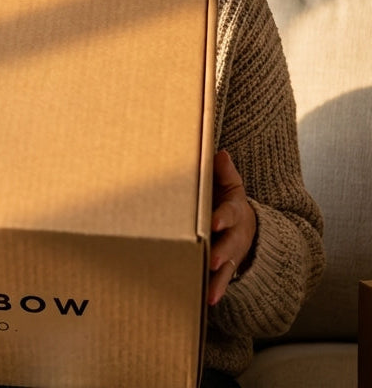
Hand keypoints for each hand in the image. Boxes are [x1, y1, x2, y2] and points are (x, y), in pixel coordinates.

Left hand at [208, 150, 255, 305]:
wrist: (248, 225)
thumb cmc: (229, 201)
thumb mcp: (230, 185)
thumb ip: (224, 172)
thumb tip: (220, 154)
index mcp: (234, 211)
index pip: (229, 213)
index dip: (222, 217)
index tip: (213, 222)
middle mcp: (236, 235)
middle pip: (230, 244)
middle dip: (222, 251)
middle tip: (213, 258)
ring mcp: (233, 253)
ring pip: (228, 267)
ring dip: (219, 278)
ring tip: (209, 290)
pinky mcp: (228, 268)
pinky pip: (223, 281)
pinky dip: (216, 290)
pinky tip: (207, 300)